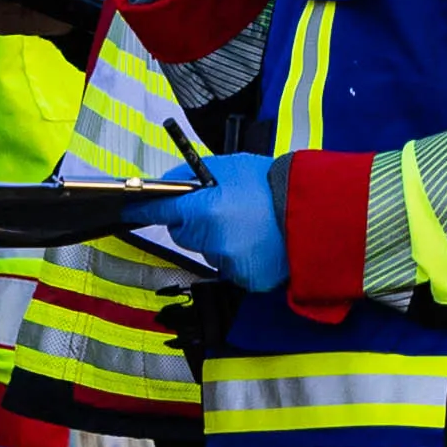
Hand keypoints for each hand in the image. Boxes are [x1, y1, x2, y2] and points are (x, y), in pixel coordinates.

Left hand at [143, 152, 288, 291]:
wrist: (317, 213)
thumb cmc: (273, 185)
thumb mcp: (229, 167)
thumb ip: (193, 176)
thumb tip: (168, 185)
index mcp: (205, 209)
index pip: (160, 211)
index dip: (143, 209)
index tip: (129, 209)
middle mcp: (212, 240)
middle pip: (183, 233)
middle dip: (194, 221)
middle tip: (222, 208)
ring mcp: (229, 263)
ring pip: (206, 250)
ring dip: (217, 240)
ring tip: (247, 224)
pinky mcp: (245, 279)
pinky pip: (228, 266)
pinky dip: (237, 256)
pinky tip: (257, 242)